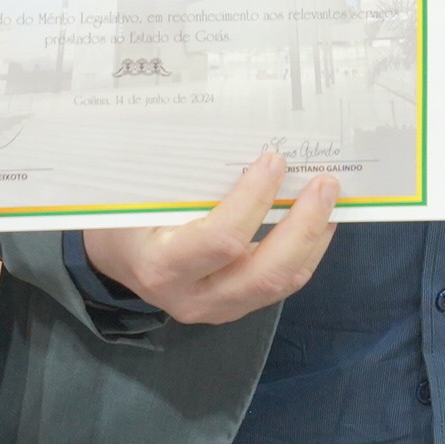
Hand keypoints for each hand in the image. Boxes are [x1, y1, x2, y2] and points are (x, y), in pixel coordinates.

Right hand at [83, 152, 339, 324]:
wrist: (114, 259)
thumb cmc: (126, 214)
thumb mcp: (142, 192)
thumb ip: (186, 174)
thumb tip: (246, 134)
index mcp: (162, 264)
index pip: (220, 239)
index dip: (254, 199)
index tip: (274, 160)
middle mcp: (191, 297)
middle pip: (263, 274)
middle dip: (303, 227)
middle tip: (324, 184)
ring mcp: (215, 309)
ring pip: (279, 285)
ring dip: (312, 240)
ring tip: (329, 199)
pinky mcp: (233, 308)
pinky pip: (278, 285)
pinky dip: (304, 252)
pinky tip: (315, 222)